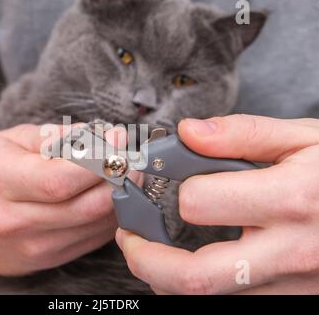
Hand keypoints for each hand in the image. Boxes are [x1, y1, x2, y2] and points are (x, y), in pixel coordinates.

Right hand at [0, 124, 141, 274]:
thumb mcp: (10, 140)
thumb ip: (54, 136)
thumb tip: (99, 136)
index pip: (58, 180)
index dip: (98, 161)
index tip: (120, 140)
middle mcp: (12, 220)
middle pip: (84, 206)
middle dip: (119, 179)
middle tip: (133, 157)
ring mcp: (31, 246)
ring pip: (95, 225)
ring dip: (121, 197)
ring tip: (126, 172)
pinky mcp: (47, 259)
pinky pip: (92, 238)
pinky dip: (109, 216)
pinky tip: (110, 195)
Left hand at [116, 115, 318, 293]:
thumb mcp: (307, 138)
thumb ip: (243, 133)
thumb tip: (188, 132)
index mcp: (290, 201)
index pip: (198, 203)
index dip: (172, 189)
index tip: (160, 179)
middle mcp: (289, 252)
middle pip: (194, 277)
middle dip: (145, 260)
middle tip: (129, 240)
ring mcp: (293, 285)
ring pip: (207, 299)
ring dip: (166, 279)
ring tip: (153, 252)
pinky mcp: (294, 298)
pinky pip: (232, 303)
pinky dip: (200, 288)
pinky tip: (194, 264)